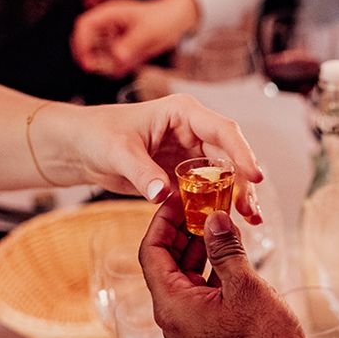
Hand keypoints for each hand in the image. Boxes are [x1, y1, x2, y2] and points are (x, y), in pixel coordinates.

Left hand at [42, 92, 262, 220]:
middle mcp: (194, 132)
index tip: (255, 176)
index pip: (222, 131)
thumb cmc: (97, 136)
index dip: (241, 153)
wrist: (83, 150)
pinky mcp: (187, 176)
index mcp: (183, 113)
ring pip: (226, 176)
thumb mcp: (117, 151)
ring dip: (239, 197)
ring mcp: (193, 155)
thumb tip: (161, 193)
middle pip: (231, 156)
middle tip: (250, 211)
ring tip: (251, 220)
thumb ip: (141, 172)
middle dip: (244, 183)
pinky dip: (222, 206)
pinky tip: (234, 224)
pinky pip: (211, 190)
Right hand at [72, 0, 197, 77]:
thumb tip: (118, 58)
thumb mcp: (147, 33)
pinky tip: (124, 68)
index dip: (81, 44)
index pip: (85, 26)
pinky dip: (114, 67)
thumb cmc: (161, 20)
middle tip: (94, 69)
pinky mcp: (120, 46)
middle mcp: (108, 25)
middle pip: (85, 39)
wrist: (174, 21)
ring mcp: (113, 35)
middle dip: (86, 56)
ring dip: (101, 63)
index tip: (85, 62)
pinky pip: (111, 59)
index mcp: (110, 15)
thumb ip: (132, 45)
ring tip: (115, 69)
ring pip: (97, 51)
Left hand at [139, 196, 332, 337]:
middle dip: (182, 230)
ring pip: (184, 276)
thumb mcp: (245, 285)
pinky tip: (229, 250)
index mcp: (173, 306)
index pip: (151, 252)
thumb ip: (224, 248)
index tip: (180, 198)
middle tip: (202, 203)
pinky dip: (210, 268)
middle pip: (165, 263)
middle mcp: (174, 317)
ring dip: (198, 248)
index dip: (163, 220)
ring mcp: (190, 325)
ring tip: (218, 220)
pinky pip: (199, 292)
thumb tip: (213, 218)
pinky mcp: (207, 330)